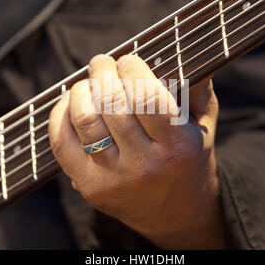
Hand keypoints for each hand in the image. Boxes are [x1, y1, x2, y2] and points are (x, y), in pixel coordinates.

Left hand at [49, 54, 224, 248]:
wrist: (176, 214)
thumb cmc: (189, 161)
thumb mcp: (204, 127)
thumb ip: (198, 89)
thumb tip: (184, 49)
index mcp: (178, 146)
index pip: (147, 96)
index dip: (132, 68)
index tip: (128, 59)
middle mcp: (145, 165)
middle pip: (113, 104)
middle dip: (102, 71)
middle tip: (102, 62)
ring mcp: (114, 178)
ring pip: (85, 120)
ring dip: (80, 90)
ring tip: (88, 83)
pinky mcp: (90, 187)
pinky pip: (62, 143)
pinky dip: (60, 114)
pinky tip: (70, 102)